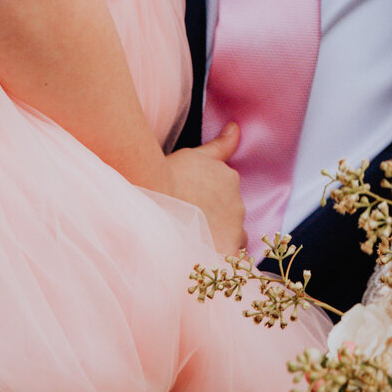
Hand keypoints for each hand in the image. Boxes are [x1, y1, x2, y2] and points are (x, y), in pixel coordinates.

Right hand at [154, 124, 245, 254]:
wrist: (153, 199)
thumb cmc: (169, 176)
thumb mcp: (196, 155)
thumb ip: (220, 144)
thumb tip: (236, 127)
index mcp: (231, 180)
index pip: (229, 200)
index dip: (212, 209)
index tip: (194, 211)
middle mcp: (239, 204)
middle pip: (233, 222)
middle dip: (216, 227)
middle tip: (189, 229)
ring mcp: (235, 229)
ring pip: (233, 242)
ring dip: (218, 244)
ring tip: (192, 246)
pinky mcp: (227, 253)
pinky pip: (230, 265)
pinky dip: (220, 265)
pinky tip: (200, 263)